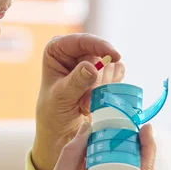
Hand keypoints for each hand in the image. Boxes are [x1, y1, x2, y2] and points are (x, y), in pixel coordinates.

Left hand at [32, 33, 124, 169]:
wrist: (62, 129)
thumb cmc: (53, 111)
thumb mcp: (61, 97)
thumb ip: (76, 82)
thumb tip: (92, 67)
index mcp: (57, 49)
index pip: (81, 40)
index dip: (100, 45)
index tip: (114, 56)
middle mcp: (74, 51)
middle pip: (100, 53)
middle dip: (98, 78)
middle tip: (86, 100)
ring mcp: (91, 60)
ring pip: (111, 65)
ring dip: (103, 87)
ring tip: (86, 102)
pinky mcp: (103, 72)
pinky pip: (117, 74)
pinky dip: (110, 89)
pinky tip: (96, 100)